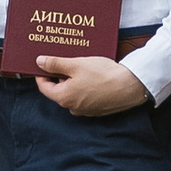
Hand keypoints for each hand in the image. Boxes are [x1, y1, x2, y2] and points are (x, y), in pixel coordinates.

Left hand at [33, 55, 147, 118]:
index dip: (41, 73)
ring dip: (73, 80)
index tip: (42, 62)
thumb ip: (55, 64)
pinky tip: (91, 74)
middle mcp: (73, 108)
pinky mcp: (98, 109)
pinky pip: (84, 96)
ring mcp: (86, 110)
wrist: (130, 86)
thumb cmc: (103, 75)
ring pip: (72, 93)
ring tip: (80, 65)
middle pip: (59, 90)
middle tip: (64, 60)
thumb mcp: (76, 65)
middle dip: (59, 75)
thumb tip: (39, 62)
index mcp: (64, 98)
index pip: (44, 87)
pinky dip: (84, 86)